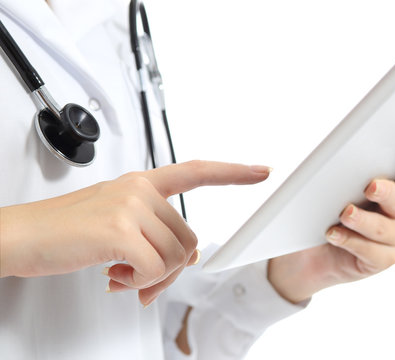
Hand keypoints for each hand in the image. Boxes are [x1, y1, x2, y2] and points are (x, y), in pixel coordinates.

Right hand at [0, 161, 270, 305]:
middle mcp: (138, 189)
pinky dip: (140, 283)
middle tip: (141, 279)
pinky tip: (114, 277)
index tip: (261, 171)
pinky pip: (156, 269)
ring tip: (121, 275)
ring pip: (176, 256)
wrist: (18, 237)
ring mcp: (130, 206)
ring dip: (152, 278)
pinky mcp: (120, 231)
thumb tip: (191, 255)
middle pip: (188, 238)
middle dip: (170, 268)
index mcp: (140, 183)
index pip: (196, 172)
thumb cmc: (65, 232)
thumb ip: (156, 235)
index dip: (232, 172)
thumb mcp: (118, 227)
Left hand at [267, 143, 394, 302]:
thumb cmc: (332, 210)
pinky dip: (350, 240)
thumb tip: (340, 161)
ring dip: (363, 220)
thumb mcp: (341, 188)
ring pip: (383, 228)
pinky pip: (370, 251)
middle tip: (371, 186)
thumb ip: (350, 175)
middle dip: (386, 192)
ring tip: (345, 213)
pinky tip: (334, 234)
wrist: (317, 248)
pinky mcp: (384, 259)